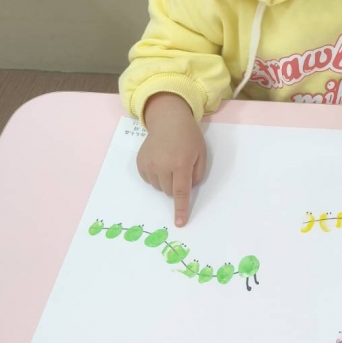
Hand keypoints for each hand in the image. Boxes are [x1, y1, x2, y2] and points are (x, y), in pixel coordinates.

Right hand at [137, 93, 206, 226]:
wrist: (168, 120)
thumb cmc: (188, 137)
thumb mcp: (201, 153)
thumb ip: (197, 174)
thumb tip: (187, 190)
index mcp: (181, 163)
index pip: (181, 192)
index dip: (181, 209)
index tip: (180, 223)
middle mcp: (163, 166)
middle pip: (169, 192)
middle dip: (176, 186)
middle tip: (180, 168)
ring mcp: (149, 164)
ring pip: (159, 188)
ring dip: (166, 181)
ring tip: (169, 163)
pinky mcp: (140, 163)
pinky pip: (149, 180)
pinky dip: (156, 176)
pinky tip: (160, 162)